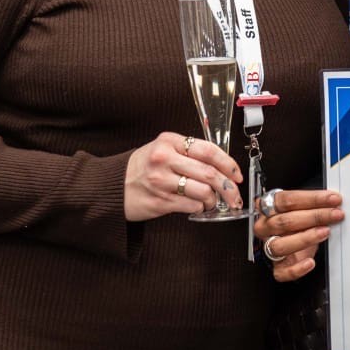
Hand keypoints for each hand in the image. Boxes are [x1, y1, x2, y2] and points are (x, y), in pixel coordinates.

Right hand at [124, 133, 244, 221]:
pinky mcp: (159, 200)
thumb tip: (222, 166)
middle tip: (235, 195)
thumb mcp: (162, 150)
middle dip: (229, 187)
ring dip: (214, 200)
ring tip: (211, 202)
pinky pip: (192, 205)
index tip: (237, 175)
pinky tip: (198, 206)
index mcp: (169, 142)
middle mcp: (164, 159)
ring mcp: (161, 180)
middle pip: (210, 173)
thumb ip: (188, 153)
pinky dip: (200, 208)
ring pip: (203, 191)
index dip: (229, 164)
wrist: (112, 186)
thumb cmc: (141, 168)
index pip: (208, 150)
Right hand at [254, 188, 343, 280]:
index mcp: (267, 208)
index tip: (332, 199)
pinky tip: (310, 262)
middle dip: (314, 216)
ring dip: (306, 238)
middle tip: (334, 214)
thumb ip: (313, 205)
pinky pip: (283, 272)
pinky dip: (297, 269)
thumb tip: (334, 202)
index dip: (312, 199)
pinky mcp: (277, 267)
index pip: (287, 200)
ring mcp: (269, 248)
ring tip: (325, 232)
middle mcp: (265, 227)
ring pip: (281, 245)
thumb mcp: (302, 209)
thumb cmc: (296, 223)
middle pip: (285, 221)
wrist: (291, 244)